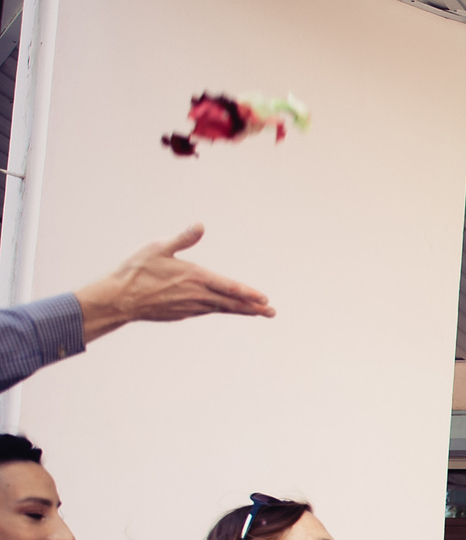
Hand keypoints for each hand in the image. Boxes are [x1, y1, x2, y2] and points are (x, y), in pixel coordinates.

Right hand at [73, 225, 274, 339]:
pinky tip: (224, 309)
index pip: (229, 288)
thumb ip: (183, 238)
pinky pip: (206, 312)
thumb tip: (200, 225)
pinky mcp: (181, 314)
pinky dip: (220, 311)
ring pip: (220, 309)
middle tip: (271, 312)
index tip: (264, 299)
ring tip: (256, 312)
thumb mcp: (159, 248)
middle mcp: (197, 296)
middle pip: (231, 303)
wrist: (119, 299)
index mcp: (195, 278)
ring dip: (239, 311)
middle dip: (253, 308)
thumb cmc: (137, 271)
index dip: (248, 294)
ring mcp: (190, 308)